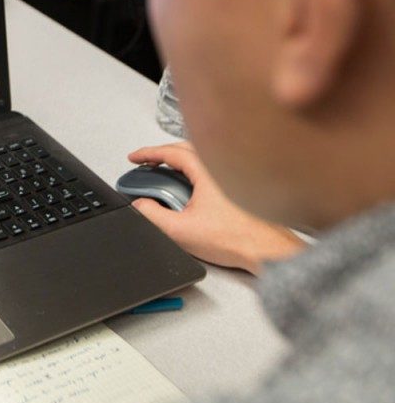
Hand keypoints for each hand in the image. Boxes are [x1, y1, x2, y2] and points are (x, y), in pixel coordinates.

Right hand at [127, 142, 305, 274]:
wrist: (268, 252)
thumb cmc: (237, 239)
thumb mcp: (180, 230)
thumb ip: (151, 216)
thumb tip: (139, 206)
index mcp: (207, 172)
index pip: (171, 152)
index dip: (148, 153)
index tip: (135, 158)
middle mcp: (221, 170)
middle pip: (186, 150)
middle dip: (162, 154)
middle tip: (147, 164)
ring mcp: (232, 179)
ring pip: (200, 161)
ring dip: (178, 163)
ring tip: (163, 176)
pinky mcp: (238, 191)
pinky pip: (210, 172)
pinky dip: (193, 173)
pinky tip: (188, 191)